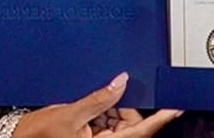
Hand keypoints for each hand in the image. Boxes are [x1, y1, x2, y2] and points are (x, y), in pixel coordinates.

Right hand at [12, 72, 181, 137]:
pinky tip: (85, 109)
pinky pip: (104, 123)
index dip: (161, 117)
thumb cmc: (37, 136)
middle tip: (109, 92)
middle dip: (122, 107)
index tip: (176, 106)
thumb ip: (98, 99)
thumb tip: (121, 81)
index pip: (141, 130)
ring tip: (87, 106)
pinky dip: (98, 113)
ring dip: (107, 109)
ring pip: (116, 122)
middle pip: (129, 124)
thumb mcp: (68, 114)